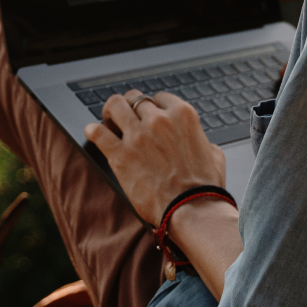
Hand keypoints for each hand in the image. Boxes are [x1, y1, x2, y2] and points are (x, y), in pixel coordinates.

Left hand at [85, 90, 226, 223]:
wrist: (192, 209)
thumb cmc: (205, 187)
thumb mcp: (214, 154)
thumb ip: (200, 139)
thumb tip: (195, 139)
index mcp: (182, 115)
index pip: (159, 98)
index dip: (152, 107)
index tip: (148, 116)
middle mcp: (158, 120)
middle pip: (135, 98)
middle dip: (130, 107)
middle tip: (126, 118)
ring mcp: (138, 135)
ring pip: (115, 105)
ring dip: (110, 112)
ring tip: (109, 122)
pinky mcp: (120, 154)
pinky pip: (98, 133)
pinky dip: (93, 131)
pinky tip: (93, 133)